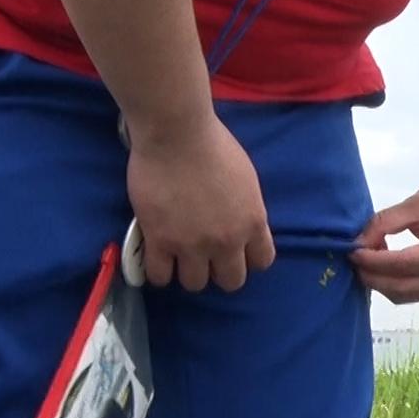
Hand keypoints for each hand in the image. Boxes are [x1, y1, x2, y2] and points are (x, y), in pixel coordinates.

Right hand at [125, 112, 274, 292]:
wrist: (177, 133)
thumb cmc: (213, 144)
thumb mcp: (246, 179)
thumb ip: (246, 208)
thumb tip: (241, 224)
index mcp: (253, 221)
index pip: (262, 262)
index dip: (247, 259)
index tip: (234, 250)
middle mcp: (227, 240)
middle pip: (231, 281)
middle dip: (219, 270)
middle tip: (205, 254)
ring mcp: (193, 245)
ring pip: (195, 284)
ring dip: (188, 271)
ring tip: (178, 255)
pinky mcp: (160, 241)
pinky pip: (159, 276)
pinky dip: (157, 271)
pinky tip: (156, 256)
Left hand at [351, 165, 418, 303]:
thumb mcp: (415, 203)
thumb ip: (383, 224)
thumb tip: (357, 244)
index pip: (401, 266)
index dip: (372, 261)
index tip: (352, 251)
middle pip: (402, 289)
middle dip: (373, 277)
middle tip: (354, 259)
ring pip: (407, 295)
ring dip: (383, 283)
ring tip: (367, 261)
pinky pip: (416, 291)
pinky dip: (396, 282)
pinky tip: (384, 265)